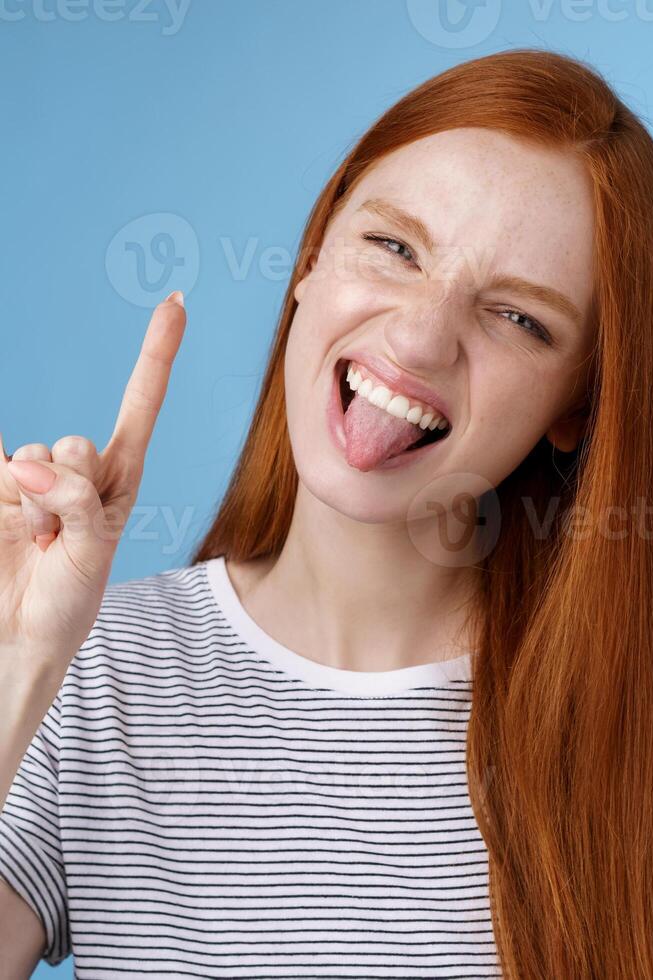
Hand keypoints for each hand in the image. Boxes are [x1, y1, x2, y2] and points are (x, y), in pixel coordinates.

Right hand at [1, 293, 186, 664]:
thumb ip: (73, 504)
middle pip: (76, 445)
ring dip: (33, 506)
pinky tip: (18, 524)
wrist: (18, 635)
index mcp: (119, 477)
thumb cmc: (68, 599)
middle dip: (70, 490)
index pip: (140, 403)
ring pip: (34, 459)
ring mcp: (30, 476)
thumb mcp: (92, 553)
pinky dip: (10, 492)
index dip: (157, 352)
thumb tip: (32, 466)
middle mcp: (77, 468)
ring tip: (34, 541)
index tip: (176, 300)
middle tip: (58, 534)